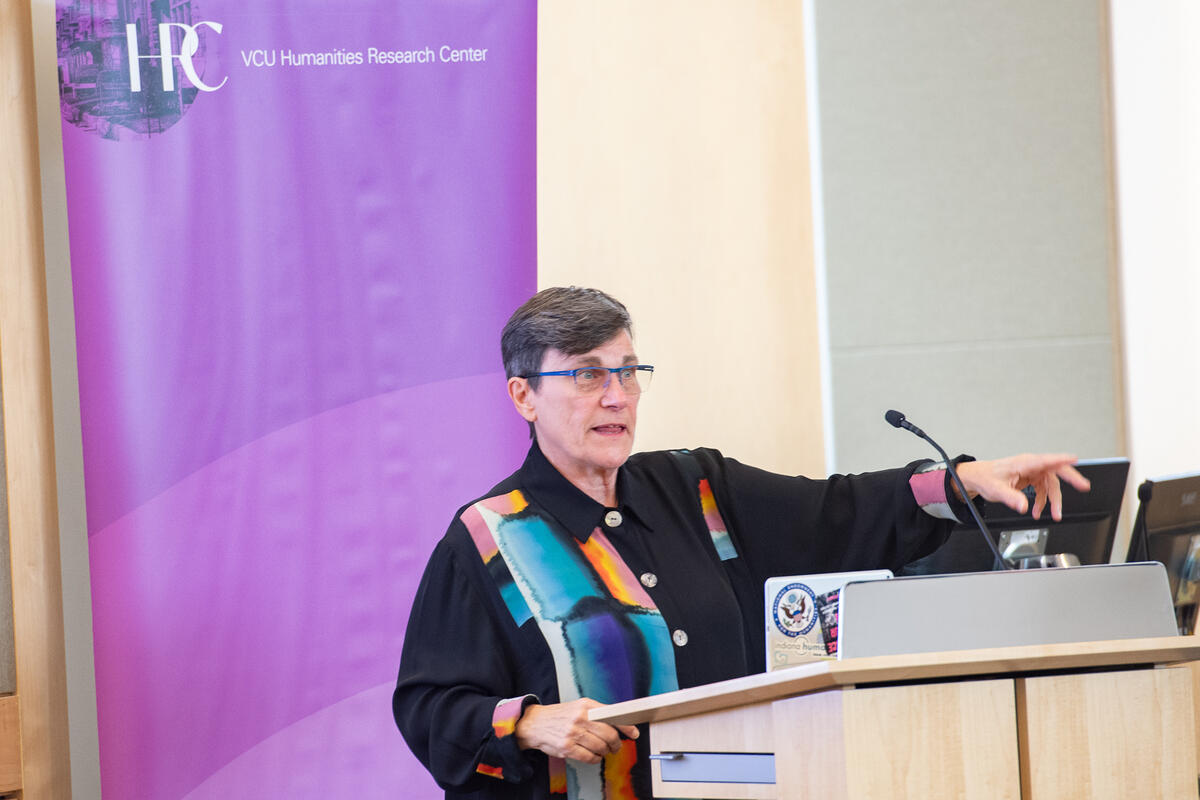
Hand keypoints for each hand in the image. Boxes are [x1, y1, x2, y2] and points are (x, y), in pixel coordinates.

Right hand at [514, 698, 638, 762]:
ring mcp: (573, 733)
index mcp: (585, 705)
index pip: (612, 716)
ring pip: (600, 747)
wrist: (534, 723)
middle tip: (616, 746)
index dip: (626, 726)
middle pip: (609, 734)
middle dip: (616, 743)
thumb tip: (619, 725)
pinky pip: (589, 757)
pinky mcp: (567, 747)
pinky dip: (595, 759)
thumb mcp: (578, 707)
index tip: (634, 732)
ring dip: (605, 752)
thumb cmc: (559, 716)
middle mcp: (580, 718)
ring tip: (604, 751)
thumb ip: (597, 714)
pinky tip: (594, 756)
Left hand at [955, 454, 1090, 520]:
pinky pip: (1043, 490)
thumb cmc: (985, 477)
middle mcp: (1030, 465)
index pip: (1045, 460)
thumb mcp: (996, 489)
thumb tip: (1024, 506)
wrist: (978, 478)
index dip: (1060, 458)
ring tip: (1055, 515)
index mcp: (1023, 463)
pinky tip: (1037, 511)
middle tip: (1083, 486)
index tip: (1074, 458)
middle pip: (1056, 470)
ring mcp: (1031, 472)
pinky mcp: (1030, 479)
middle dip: (1071, 478)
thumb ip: (1011, 498)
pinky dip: (1042, 502)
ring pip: (1051, 485)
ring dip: (1054, 501)